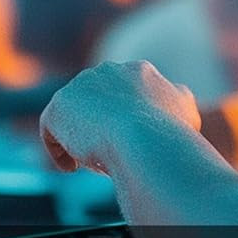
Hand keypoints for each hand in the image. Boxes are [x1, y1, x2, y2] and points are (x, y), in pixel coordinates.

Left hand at [39, 60, 201, 173]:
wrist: (143, 137)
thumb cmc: (168, 130)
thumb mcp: (186, 109)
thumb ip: (178, 98)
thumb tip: (177, 94)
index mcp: (139, 71)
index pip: (125, 94)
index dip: (124, 120)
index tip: (125, 142)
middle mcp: (108, 71)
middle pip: (97, 101)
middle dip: (99, 125)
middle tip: (106, 152)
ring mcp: (80, 86)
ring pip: (74, 114)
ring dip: (79, 136)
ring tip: (88, 160)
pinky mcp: (58, 105)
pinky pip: (52, 129)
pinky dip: (59, 150)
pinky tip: (72, 166)